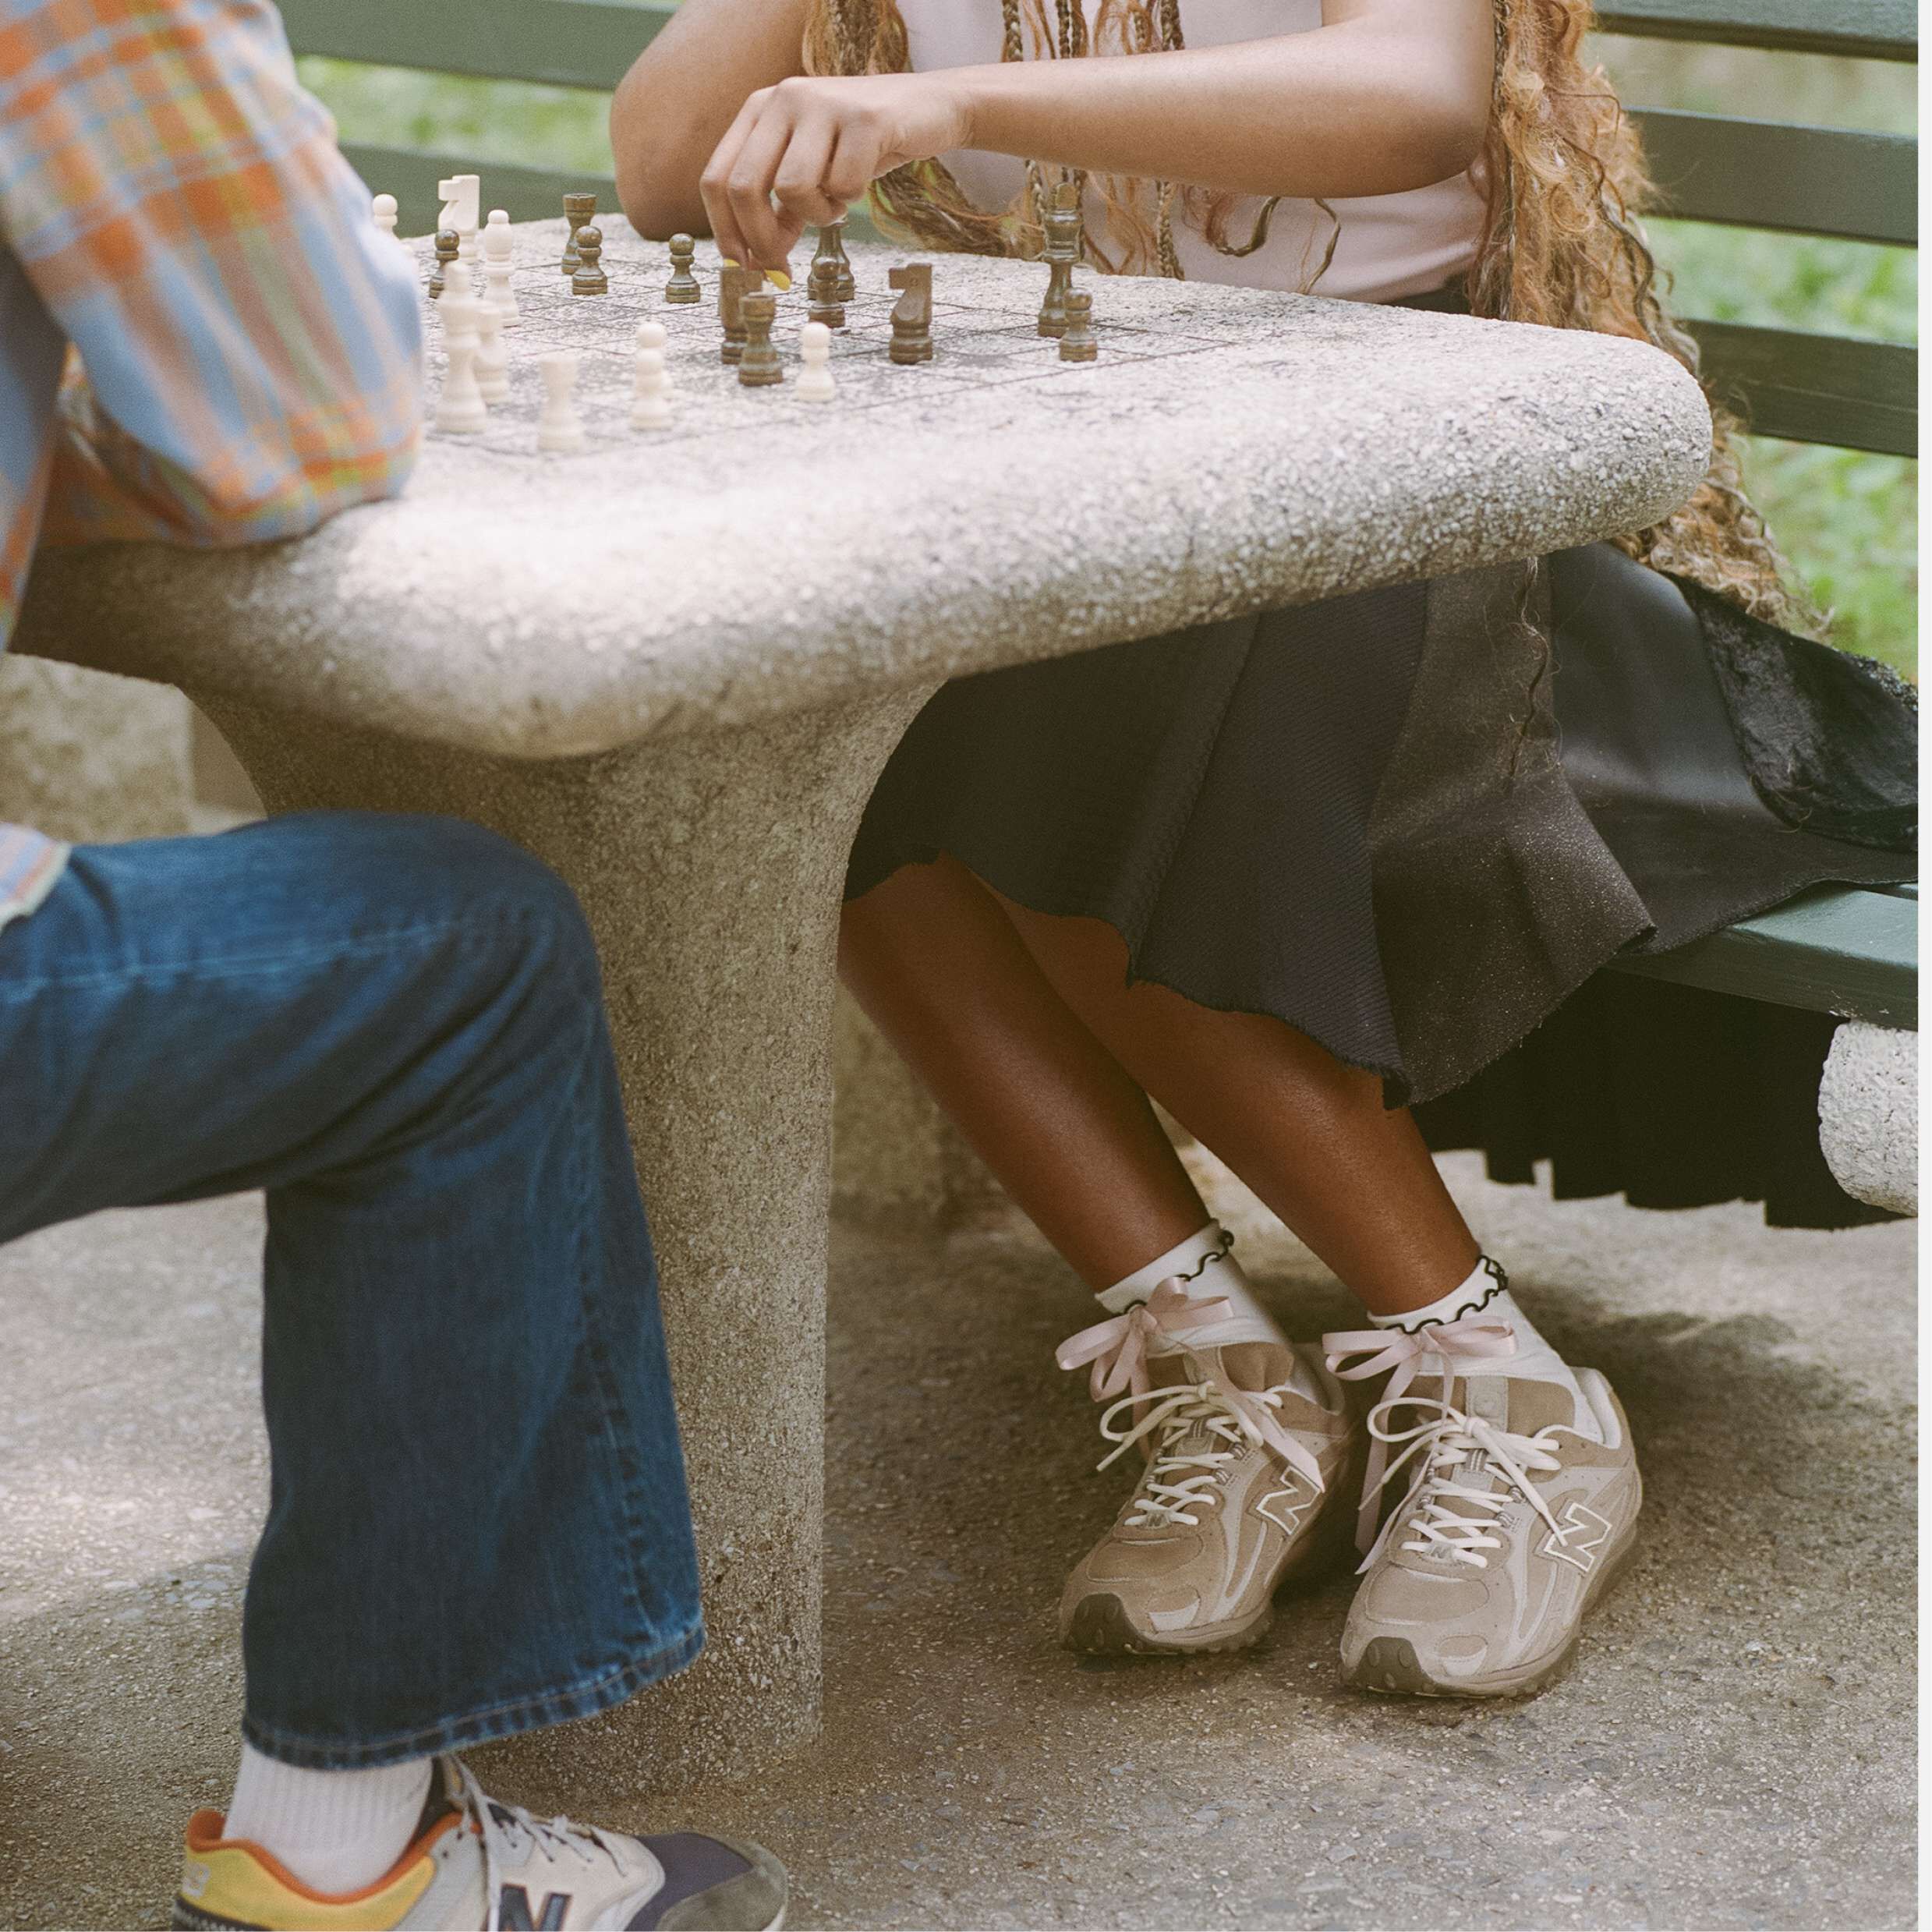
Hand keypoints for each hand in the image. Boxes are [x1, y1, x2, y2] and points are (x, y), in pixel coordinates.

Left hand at [700, 72, 973, 278]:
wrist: (928, 108)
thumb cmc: (862, 146)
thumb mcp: (811, 173)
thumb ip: (781, 210)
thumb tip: (758, 263)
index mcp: (760, 110)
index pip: (717, 178)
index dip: (726, 232)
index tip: (743, 268)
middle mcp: (783, 98)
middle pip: (743, 187)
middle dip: (761, 240)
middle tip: (782, 268)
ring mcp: (822, 102)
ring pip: (792, 189)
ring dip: (817, 215)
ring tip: (837, 201)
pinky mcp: (863, 117)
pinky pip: (842, 185)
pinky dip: (852, 199)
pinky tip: (864, 179)